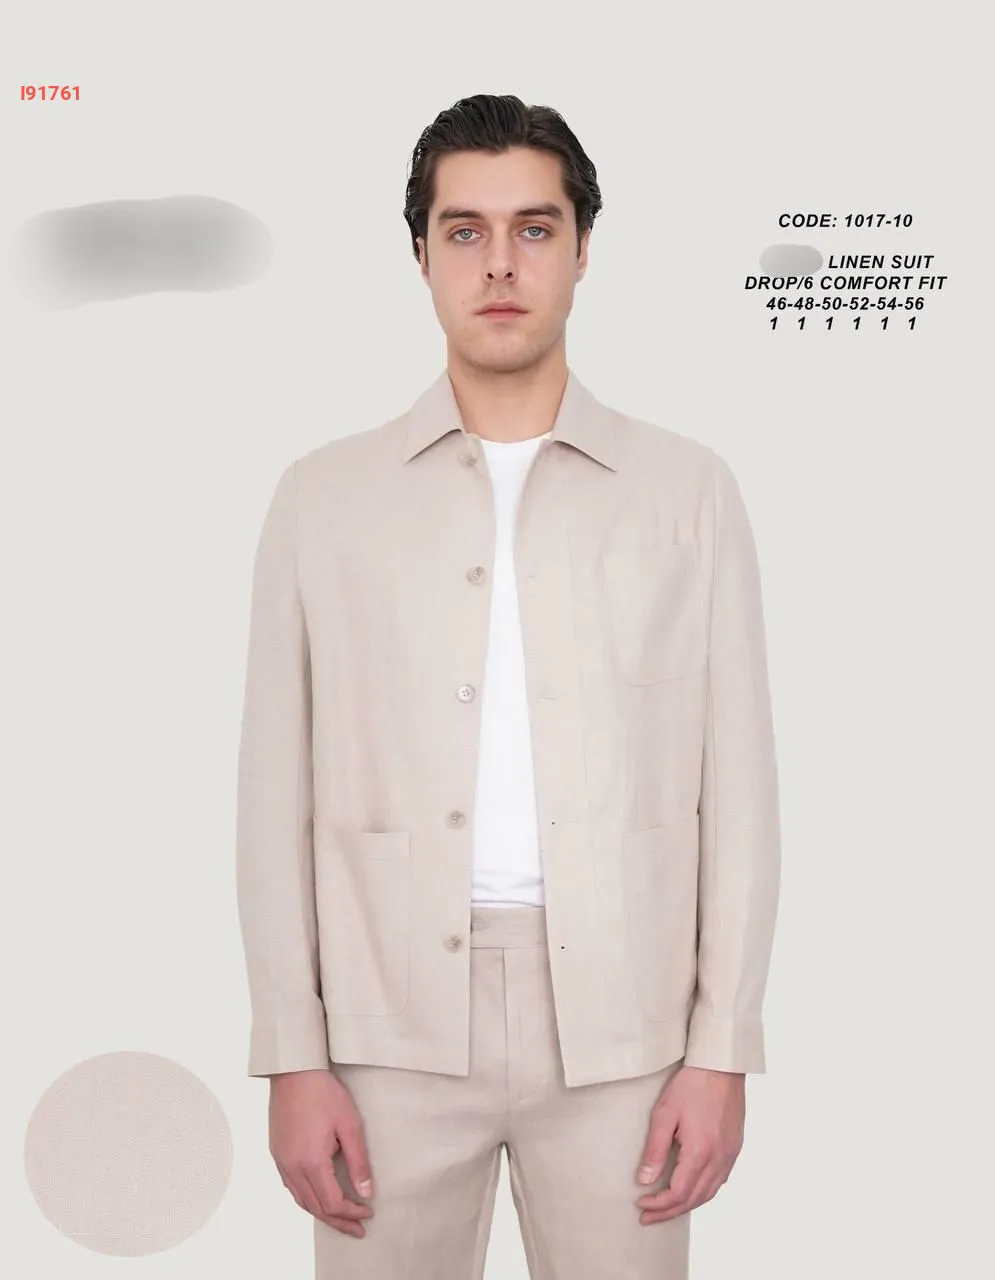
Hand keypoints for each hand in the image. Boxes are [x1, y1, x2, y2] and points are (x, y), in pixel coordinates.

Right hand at [268, 1068, 375, 1237]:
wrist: (294, 1071)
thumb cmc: (323, 1093)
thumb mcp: (350, 1125)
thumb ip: (358, 1161)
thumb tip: (366, 1192)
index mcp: (312, 1162)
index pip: (333, 1203)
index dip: (352, 1213)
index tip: (368, 1212)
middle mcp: (293, 1167)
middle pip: (316, 1208)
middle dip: (339, 1221)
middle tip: (357, 1229)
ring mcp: (281, 1161)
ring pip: (301, 1200)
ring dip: (322, 1213)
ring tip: (341, 1219)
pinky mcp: (277, 1153)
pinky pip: (291, 1187)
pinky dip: (307, 1199)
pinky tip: (318, 1196)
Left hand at [634, 1065, 744, 1223]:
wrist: (721, 1064)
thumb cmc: (692, 1084)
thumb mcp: (664, 1113)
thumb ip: (654, 1149)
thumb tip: (645, 1180)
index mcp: (700, 1152)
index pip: (678, 1193)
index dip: (659, 1205)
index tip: (641, 1205)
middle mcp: (719, 1159)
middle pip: (694, 1199)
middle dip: (669, 1212)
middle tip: (648, 1217)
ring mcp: (730, 1154)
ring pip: (709, 1193)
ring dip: (687, 1205)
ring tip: (666, 1209)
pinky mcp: (735, 1147)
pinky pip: (720, 1180)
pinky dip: (703, 1192)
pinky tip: (691, 1190)